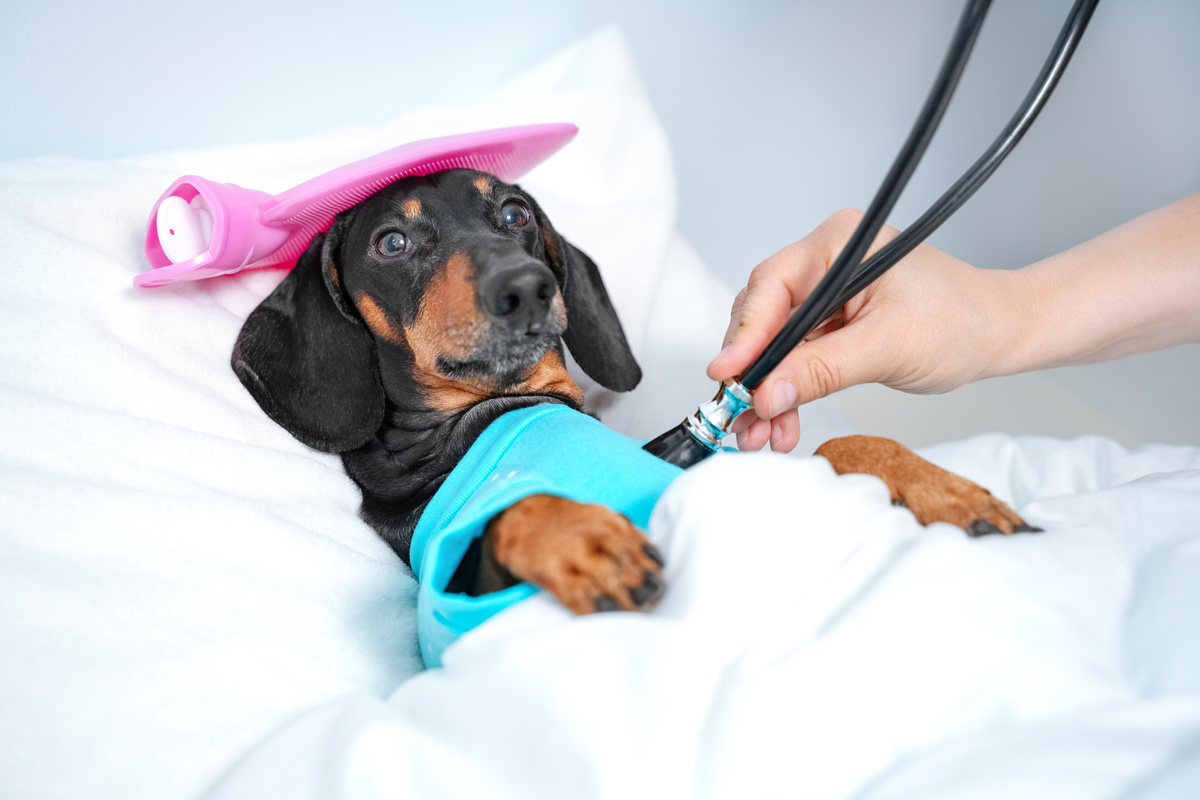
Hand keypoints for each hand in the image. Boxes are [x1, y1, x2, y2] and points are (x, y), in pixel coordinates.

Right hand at [707, 208, 1021, 452]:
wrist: (996, 335)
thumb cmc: (961, 322)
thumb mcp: (888, 348)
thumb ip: (822, 370)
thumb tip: (768, 393)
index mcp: (838, 245)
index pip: (772, 288)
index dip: (745, 336)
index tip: (726, 375)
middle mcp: (824, 262)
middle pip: (763, 318)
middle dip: (752, 372)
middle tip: (739, 414)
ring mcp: (825, 294)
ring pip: (774, 345)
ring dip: (766, 391)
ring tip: (759, 433)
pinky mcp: (830, 323)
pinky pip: (794, 359)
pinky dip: (787, 392)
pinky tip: (780, 422)